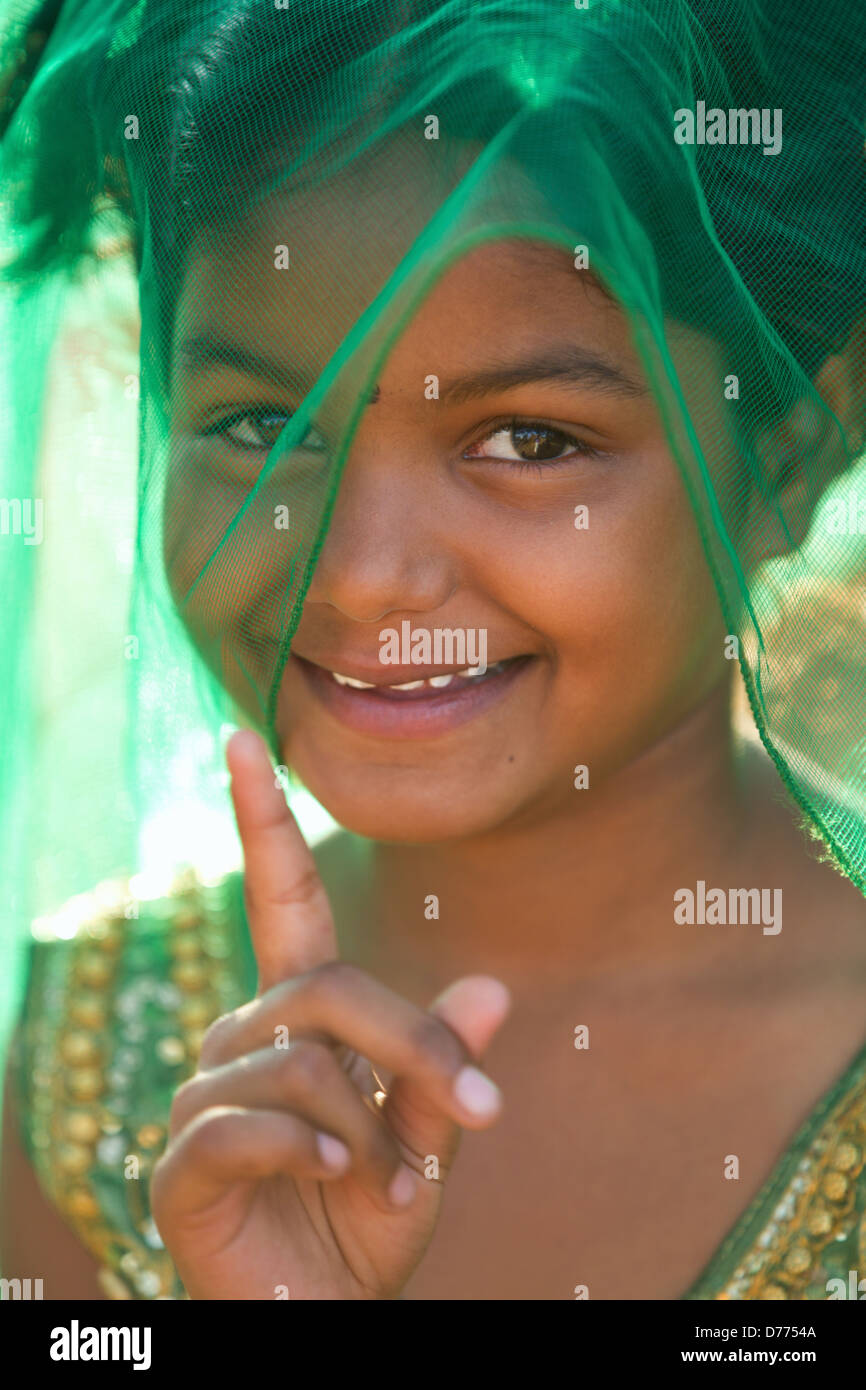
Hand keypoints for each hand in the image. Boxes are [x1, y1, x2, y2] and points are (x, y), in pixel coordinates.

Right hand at [150, 729, 510, 1299]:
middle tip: (480, 1112)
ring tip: (397, 1184)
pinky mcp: (182, 1165)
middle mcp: (243, 1040)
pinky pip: (244, 1122)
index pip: (280, 900)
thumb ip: (441, 1067)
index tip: (242, 740)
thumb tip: (493, 987)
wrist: (323, 1319)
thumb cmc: (369, 1223)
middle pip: (325, 989)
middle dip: (412, 1044)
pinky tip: (340, 1178)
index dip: (260, 820)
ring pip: (296, 1059)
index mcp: (298, 1017)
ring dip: (369, 1124)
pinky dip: (310, 1146)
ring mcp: (205, 1100)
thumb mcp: (426, 1140)